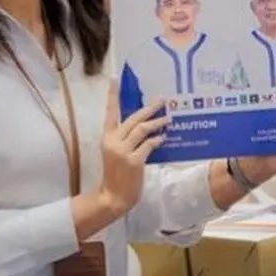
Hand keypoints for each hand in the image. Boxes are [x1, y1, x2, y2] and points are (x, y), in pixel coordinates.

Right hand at [99, 83, 169, 212]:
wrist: (112, 197)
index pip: (110, 112)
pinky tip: (164, 137)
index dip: (112, 95)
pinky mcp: (134, 161)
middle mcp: (113, 141)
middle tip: (162, 100)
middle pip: (133, 118)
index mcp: (107, 138)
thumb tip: (144, 126)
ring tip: (169, 119)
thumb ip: (125, 139)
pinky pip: (149, 145)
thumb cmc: (116, 175)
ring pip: (143, 129)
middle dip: (150, 108)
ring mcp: (123, 151)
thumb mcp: (115, 153)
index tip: (114, 78)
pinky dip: (158, 139)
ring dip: (158, 123)